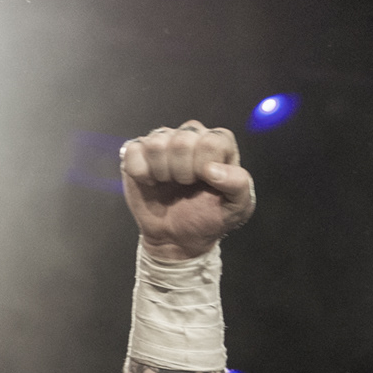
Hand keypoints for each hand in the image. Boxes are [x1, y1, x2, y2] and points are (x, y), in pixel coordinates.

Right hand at [121, 120, 255, 259]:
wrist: (177, 238)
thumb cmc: (208, 218)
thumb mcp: (238, 207)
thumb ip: (239, 184)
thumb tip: (212, 169)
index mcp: (218, 142)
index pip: (211, 142)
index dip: (204, 168)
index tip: (204, 183)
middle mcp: (191, 135)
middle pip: (182, 141)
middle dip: (183, 173)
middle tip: (185, 186)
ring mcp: (163, 140)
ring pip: (156, 144)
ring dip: (163, 173)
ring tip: (170, 184)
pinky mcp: (138, 150)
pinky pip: (134, 152)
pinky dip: (141, 174)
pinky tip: (152, 182)